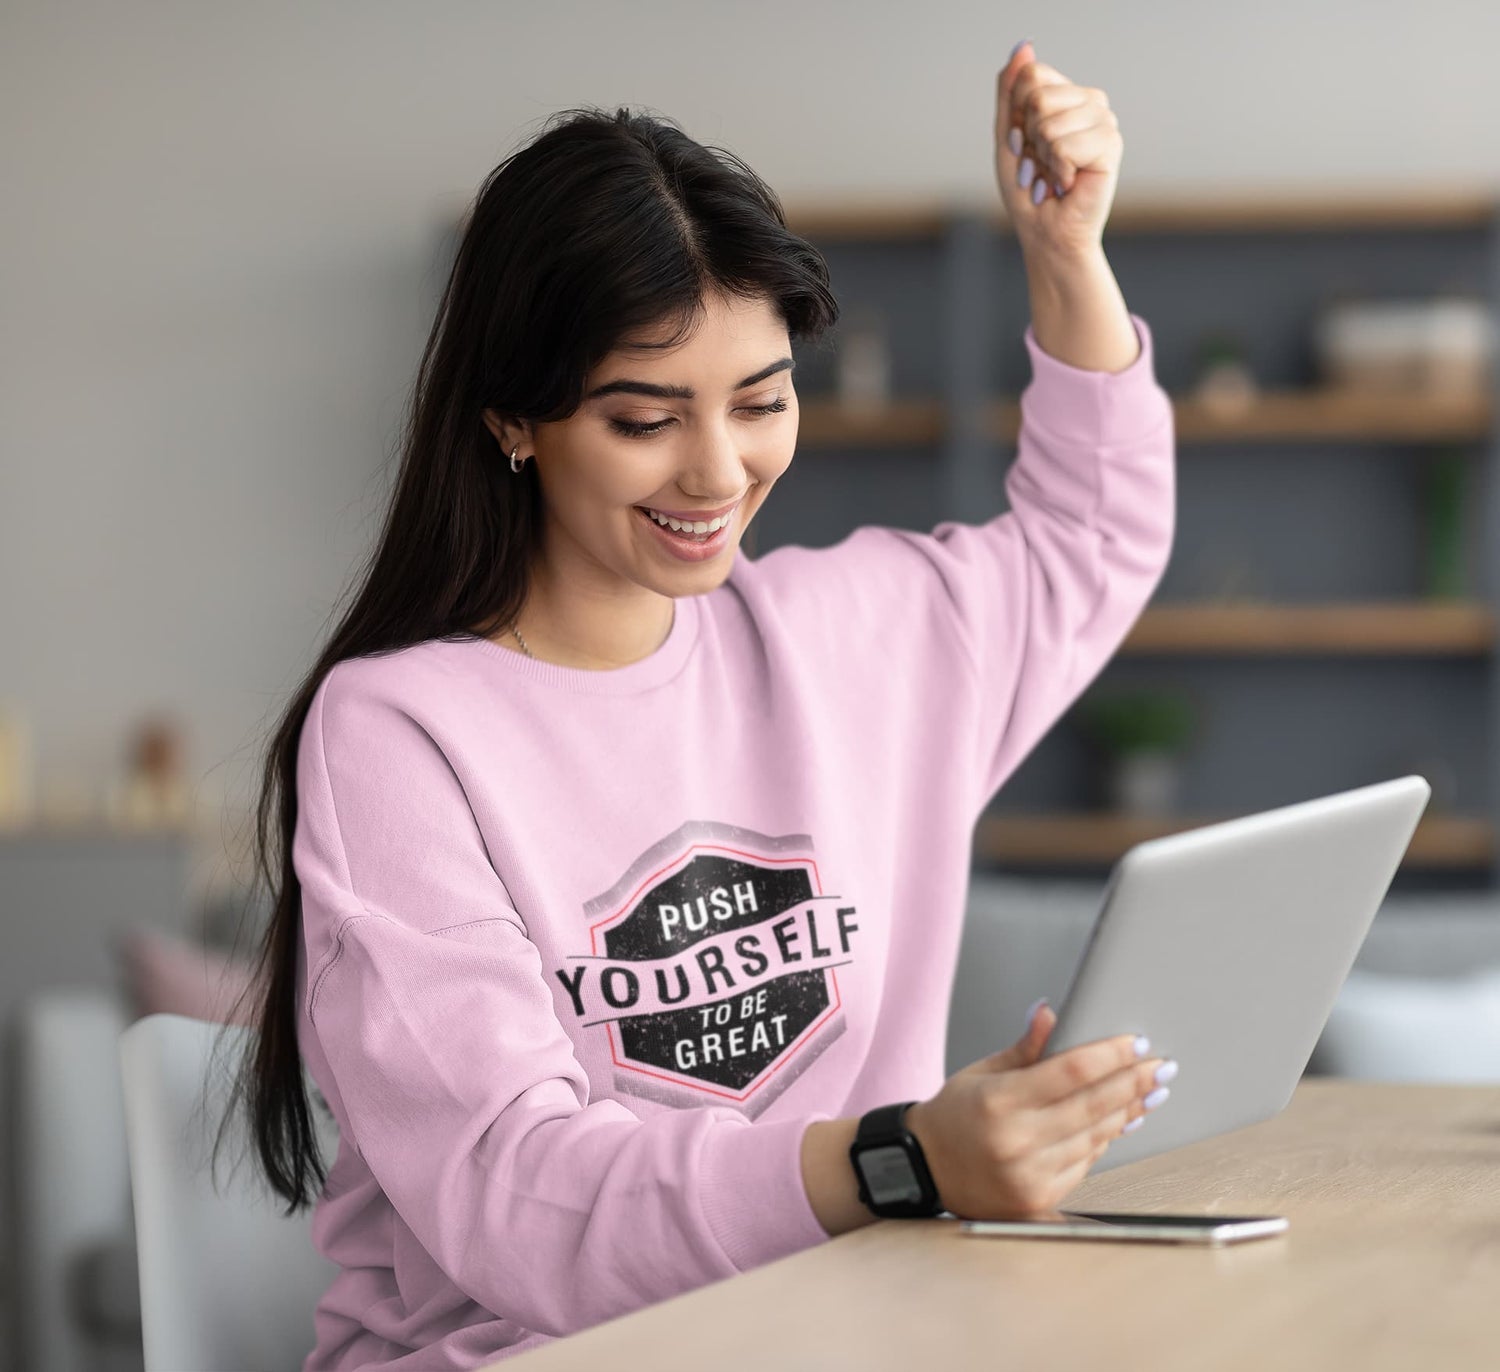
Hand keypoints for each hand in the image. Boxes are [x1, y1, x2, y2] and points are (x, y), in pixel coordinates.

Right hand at [905, 1002, 1172, 1218]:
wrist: (927, 1169)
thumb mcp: (982, 1072)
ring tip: (1151, 1092)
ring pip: (1095, 1137)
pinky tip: (1121, 1121)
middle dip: (1133, 1082)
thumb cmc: (955, 1116)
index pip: (1069, 1071)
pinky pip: (1085, 1163)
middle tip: (1162, 1067)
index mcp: (998, 1102)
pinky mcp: (1039, 1199)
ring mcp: (1029, 1175)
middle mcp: (1015, 1141)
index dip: (1109, 1055)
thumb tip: (1051, 1012)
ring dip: (1128, 1112)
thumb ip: (1024, 1048)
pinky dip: (1105, 1139)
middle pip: (1092, 1105)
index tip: (1137, 1043)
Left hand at [994, 40, 1123, 258]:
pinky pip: (1065, 145)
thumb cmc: (1028, 189)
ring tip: (1056, 174)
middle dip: (1029, 139)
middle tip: (1042, 164)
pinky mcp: (1111, 145)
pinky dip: (1058, 170)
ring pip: (1049, 123)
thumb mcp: (1007, 136)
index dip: (1017, 115)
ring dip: (1043, 158)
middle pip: (1037, 97)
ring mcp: (1104, 121)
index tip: (1026, 144)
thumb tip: (1024, 46)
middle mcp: (1090, 102)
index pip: (1032, 76)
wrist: (1047, 232)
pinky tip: (1070, 182)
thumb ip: (1010, 91)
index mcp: (1068, 95)